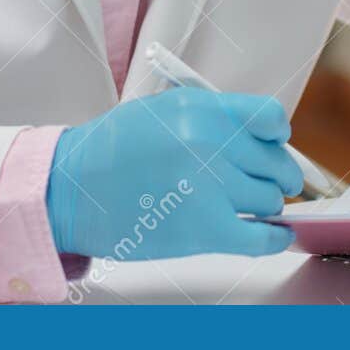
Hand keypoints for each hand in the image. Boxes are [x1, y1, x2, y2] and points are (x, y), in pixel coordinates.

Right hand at [46, 87, 302, 259]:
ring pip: (270, 200)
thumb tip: (259, 135)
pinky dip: (272, 239)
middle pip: (276, 162)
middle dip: (274, 175)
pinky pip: (261, 238)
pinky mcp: (204, 230)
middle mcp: (210, 143)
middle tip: (266, 182)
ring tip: (245, 207)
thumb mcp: (163, 111)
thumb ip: (211, 117)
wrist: (71, 191)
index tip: (275, 144)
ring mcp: (209, 187)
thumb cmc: (112, 151)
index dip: (278, 134)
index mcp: (201, 110)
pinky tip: (270, 236)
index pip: (270, 116)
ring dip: (263, 206)